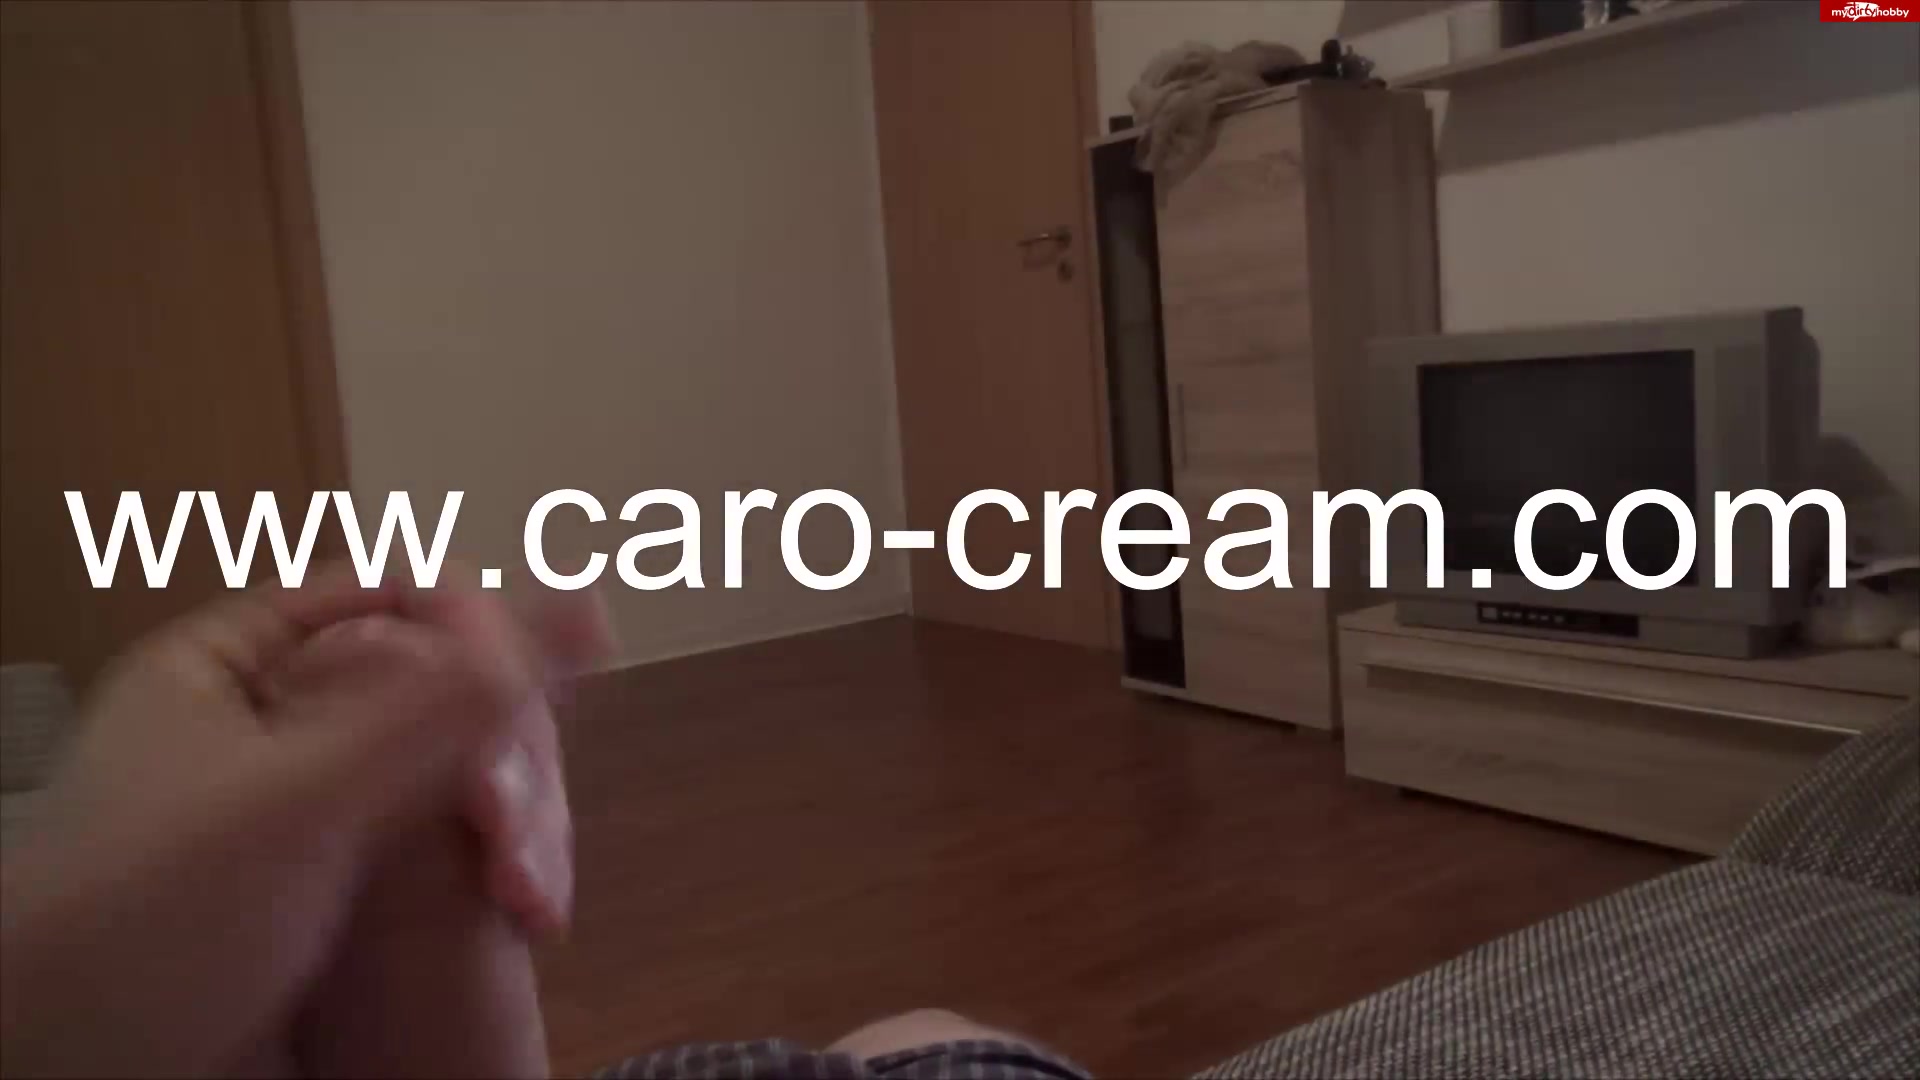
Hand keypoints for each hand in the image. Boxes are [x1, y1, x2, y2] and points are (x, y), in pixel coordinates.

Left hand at [0, 572, 565, 1077]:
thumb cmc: (151, 923)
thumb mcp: (298, 797)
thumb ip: (431, 702)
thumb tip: (577, 602)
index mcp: (226, 669)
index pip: (378, 593)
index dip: (471, 620)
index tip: (554, 664)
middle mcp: (272, 729)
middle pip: (432, 689)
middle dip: (502, 753)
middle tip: (517, 832)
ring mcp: (308, 816)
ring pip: (450, 775)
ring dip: (513, 821)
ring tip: (527, 896)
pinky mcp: (339, 894)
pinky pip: (444, 850)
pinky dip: (492, 868)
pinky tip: (525, 906)